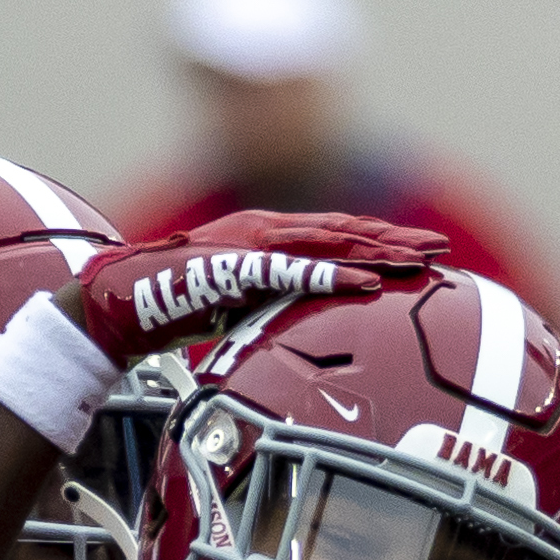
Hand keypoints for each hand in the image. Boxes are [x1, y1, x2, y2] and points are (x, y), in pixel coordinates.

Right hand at [63, 211, 450, 365]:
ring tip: (417, 263)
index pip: (335, 234)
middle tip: (439, 252)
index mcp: (266, 236)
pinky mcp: (237, 264)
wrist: (120, 301)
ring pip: (327, 242)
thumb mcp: (237, 304)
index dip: (380, 240)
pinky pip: (293, 269)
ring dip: (376, 251)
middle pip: (343, 230)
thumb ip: (269, 305)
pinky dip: (331, 273)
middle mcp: (264, 230)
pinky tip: (363, 281)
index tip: (421, 254)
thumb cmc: (174, 305)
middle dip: (394, 241)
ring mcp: (251, 243)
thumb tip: (299, 329)